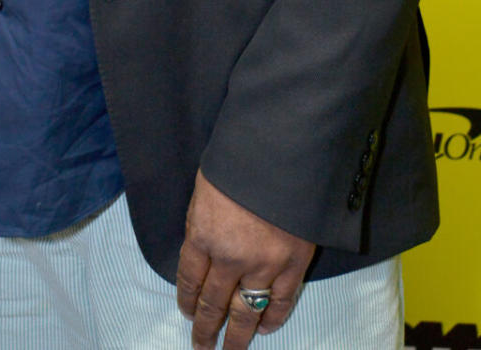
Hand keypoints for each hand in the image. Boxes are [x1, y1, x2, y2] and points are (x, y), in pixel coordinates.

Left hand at [176, 170, 314, 347]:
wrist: (283, 150)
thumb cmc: (238, 161)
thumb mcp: (206, 188)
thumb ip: (203, 222)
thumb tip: (202, 249)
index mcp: (203, 233)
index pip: (189, 278)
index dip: (187, 298)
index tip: (187, 312)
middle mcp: (230, 257)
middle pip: (214, 302)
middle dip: (206, 328)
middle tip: (201, 346)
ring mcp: (263, 264)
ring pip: (246, 312)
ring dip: (236, 336)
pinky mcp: (293, 264)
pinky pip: (280, 301)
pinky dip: (271, 318)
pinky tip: (264, 328)